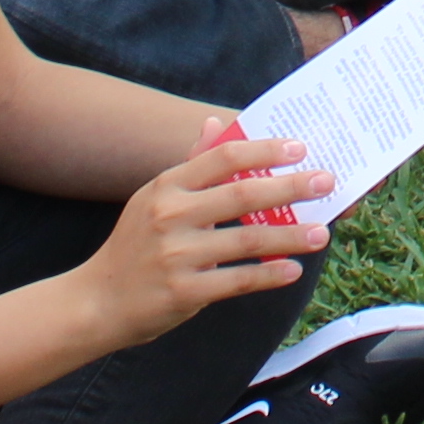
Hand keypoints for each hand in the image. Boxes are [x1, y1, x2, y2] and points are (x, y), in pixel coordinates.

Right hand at [69, 118, 329, 334]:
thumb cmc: (134, 246)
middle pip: (243, 195)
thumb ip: (190, 165)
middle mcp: (171, 215)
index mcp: (167, 186)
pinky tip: (293, 270)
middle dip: (291, 188)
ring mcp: (178, 254)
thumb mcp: (154, 198)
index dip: (264, 150)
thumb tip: (216, 122)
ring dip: (291, 236)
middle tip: (326, 183)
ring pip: (248, 240)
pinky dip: (269, 275)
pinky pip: (239, 280)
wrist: (97, 301)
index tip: (300, 148)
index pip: (223, 157)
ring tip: (322, 233)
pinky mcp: (185, 291)